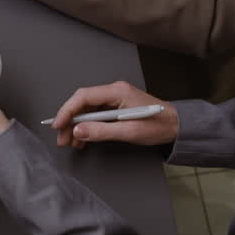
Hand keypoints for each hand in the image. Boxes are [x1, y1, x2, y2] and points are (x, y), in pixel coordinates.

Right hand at [51, 82, 178, 149]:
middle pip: (82, 103)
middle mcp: (113, 91)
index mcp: (117, 91)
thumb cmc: (157, 126)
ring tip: (70, 142)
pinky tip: (82, 139)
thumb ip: (101, 131)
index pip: (83, 97)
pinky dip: (87, 126)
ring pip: (87, 110)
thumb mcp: (128, 132)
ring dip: (77, 126)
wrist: (176, 125)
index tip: (58, 125)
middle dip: (69, 121)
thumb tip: (78, 131)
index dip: (67, 111)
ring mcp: (114, 98)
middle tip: (62, 139)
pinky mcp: (115, 106)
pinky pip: (95, 114)